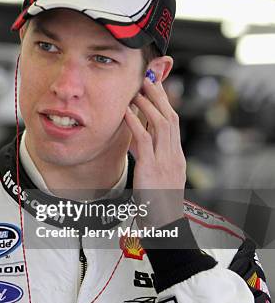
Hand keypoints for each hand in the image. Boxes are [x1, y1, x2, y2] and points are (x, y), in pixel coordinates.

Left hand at [124, 76, 185, 227]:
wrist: (164, 224)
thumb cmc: (157, 203)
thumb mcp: (157, 175)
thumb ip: (151, 156)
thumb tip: (139, 138)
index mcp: (175, 156)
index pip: (172, 122)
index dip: (164, 102)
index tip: (155, 86)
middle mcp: (174, 155)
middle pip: (169, 117)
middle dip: (159, 95)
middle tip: (148, 78)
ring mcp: (165, 161)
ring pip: (160, 124)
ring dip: (147, 105)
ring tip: (136, 91)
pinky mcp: (152, 168)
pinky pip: (144, 140)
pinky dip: (135, 123)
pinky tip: (126, 112)